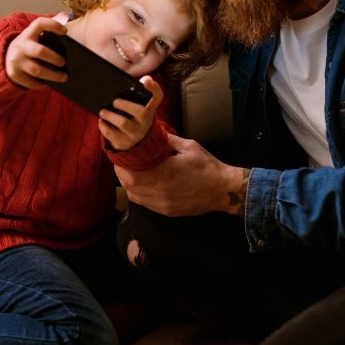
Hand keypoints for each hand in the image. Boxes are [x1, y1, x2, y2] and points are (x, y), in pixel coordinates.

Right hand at [4, 13, 69, 88]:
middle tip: (64, 63)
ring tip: (64, 77)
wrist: (6, 58)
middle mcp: (20, 46)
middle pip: (40, 52)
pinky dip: (42, 83)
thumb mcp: (34, 36)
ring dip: (53, 75)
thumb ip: (48, 29)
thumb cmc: (29, 46)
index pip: (39, 24)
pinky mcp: (15, 74)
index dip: (53, 25)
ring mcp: (16, 61)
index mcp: (28, 34)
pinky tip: (48, 82)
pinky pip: (32, 82)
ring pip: (37, 71)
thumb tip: (66, 17)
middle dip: (54, 58)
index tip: (65, 31)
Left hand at [98, 76, 163, 150]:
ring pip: (124, 123)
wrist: (130, 141)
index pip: (157, 97)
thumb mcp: (138, 106)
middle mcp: (146, 122)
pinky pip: (112, 134)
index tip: (147, 81)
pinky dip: (104, 126)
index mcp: (149, 109)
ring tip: (102, 111)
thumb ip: (138, 91)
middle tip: (114, 101)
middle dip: (126, 105)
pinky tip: (101, 121)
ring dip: (111, 116)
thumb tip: (141, 79)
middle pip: (142, 112)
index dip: (154, 88)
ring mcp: (136, 134)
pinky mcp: (124, 143)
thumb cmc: (132, 117)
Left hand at [115, 134, 248, 216]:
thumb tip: (153, 132)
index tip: (121, 156)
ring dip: (131, 185)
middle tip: (124, 163)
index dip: (121, 166)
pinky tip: (146, 184)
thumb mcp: (189, 146)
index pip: (131, 174)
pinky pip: (146, 204)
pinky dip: (141, 194)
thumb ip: (168, 140)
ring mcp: (163, 204)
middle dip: (123, 174)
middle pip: (129, 186)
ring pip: (135, 196)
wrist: (223, 190)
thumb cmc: (208, 167)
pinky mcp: (167, 211)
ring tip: (133, 173)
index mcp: (165, 173)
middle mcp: (161, 191)